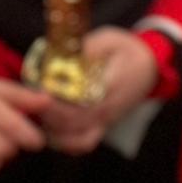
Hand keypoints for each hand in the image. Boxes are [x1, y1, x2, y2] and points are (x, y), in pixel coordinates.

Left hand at [41, 27, 159, 155]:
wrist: (150, 66)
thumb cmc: (126, 50)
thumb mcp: (109, 39)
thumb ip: (88, 47)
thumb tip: (63, 52)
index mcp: (111, 84)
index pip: (83, 99)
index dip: (60, 99)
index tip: (41, 89)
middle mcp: (108, 108)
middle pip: (76, 121)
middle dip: (50, 113)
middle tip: (31, 100)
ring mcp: (106, 120)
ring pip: (78, 137)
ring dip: (55, 128)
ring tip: (38, 113)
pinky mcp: (104, 126)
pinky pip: (84, 143)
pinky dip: (65, 142)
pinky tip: (50, 130)